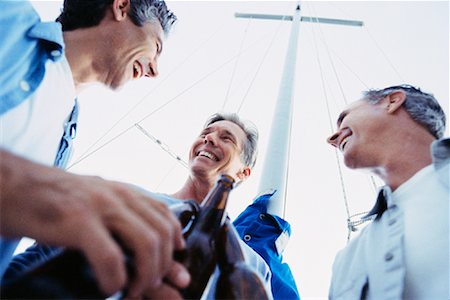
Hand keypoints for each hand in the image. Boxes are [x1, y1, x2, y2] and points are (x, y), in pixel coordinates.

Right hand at [0, 150, 188, 295]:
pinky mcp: (78, 221)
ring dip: (146, 275)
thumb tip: (137, 245)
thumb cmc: (50, 198)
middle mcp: (117, 195)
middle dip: (163, 266)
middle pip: (161, 232)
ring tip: (133, 289)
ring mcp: (99, 206)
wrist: (11, 185)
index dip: (176, 239)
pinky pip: (111, 257)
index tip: (174, 260)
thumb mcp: (91, 201)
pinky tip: (109, 287)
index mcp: (122, 190)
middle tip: (149, 285)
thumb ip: (117, 218)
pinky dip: (116, 279)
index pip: (165, 213)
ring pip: (146, 244)